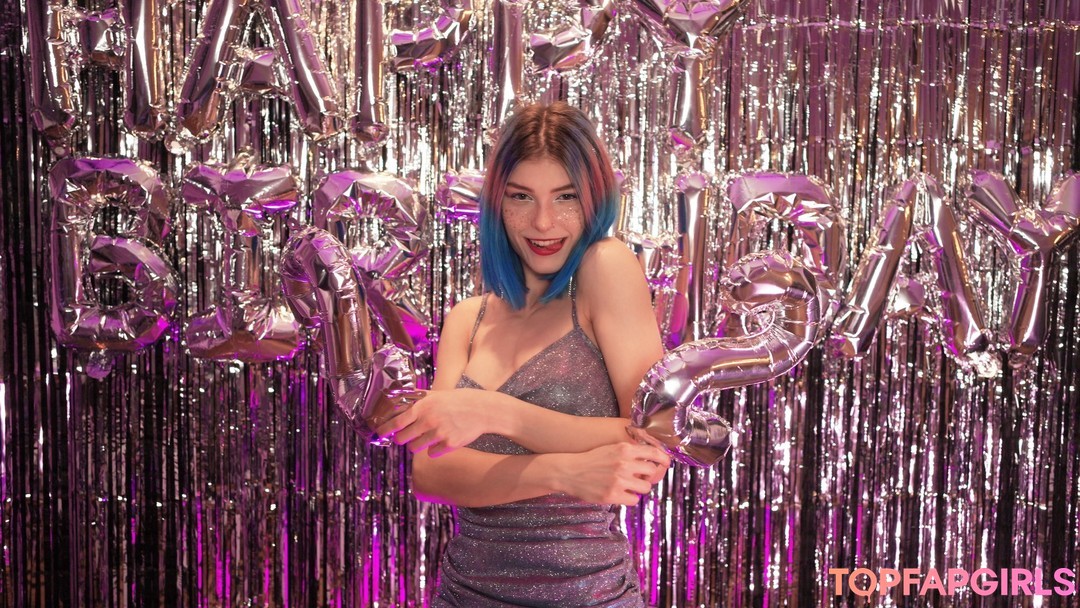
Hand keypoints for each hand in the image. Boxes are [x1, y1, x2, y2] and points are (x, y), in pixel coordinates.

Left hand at [374, 389, 489, 456]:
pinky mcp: (449, 445)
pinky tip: (442, 440)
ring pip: (416, 448)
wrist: (482, 410)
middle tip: (406, 437)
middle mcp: (429, 421)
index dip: (385, 429)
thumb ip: (418, 398)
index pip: (397, 422)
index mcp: (424, 407)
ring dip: (418, 445)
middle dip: (402, 439)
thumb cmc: (459, 400)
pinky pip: (432, 454)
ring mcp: (439, 434)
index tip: (379, 433)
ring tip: (427, 437)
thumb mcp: (437, 394)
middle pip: (403, 439)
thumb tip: (399, 396)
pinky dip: (434, 450)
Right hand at [553, 443, 670, 505]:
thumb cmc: (591, 459)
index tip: (666, 464)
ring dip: (639, 488)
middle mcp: (624, 464)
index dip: (664, 459)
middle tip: (640, 477)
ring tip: (628, 486)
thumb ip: (630, 452)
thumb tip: (652, 459)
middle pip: (652, 472)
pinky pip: (634, 500)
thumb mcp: (612, 448)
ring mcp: (618, 480)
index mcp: (624, 450)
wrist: (570, 471)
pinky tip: (621, 493)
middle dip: (648, 476)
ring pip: (645, 488)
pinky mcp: (612, 495)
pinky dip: (630, 498)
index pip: (654, 453)